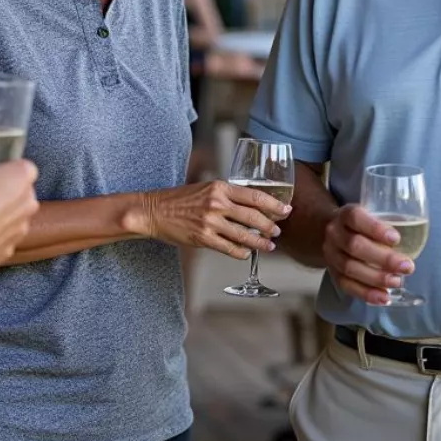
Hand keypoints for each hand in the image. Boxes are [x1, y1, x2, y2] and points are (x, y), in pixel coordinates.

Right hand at [0, 155, 39, 272]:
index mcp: (21, 175)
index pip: (25, 168)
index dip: (9, 170)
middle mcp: (29, 201)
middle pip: (22, 194)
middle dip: (6, 194)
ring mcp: (22, 228)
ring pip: (15, 219)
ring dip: (1, 218)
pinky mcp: (10, 250)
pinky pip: (3, 240)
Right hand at [140, 180, 290, 258]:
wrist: (154, 210)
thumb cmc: (180, 199)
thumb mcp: (206, 188)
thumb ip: (227, 195)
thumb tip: (251, 206)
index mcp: (220, 187)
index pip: (254, 196)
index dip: (273, 204)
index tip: (285, 210)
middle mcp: (217, 203)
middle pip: (253, 216)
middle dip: (270, 226)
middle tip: (278, 231)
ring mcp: (210, 222)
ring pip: (244, 235)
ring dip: (260, 242)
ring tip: (268, 246)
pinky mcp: (203, 238)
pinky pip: (229, 248)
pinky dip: (241, 252)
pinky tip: (246, 253)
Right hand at [324, 204, 413, 306]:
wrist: (334, 233)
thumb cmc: (361, 224)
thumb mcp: (370, 214)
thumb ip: (388, 221)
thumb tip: (420, 230)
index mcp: (345, 215)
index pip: (355, 217)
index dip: (375, 228)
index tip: (396, 238)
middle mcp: (335, 234)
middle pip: (355, 246)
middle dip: (383, 258)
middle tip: (407, 266)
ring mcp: (331, 255)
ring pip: (350, 268)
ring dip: (376, 277)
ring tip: (398, 282)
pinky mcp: (333, 273)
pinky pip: (347, 286)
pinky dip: (366, 293)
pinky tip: (384, 297)